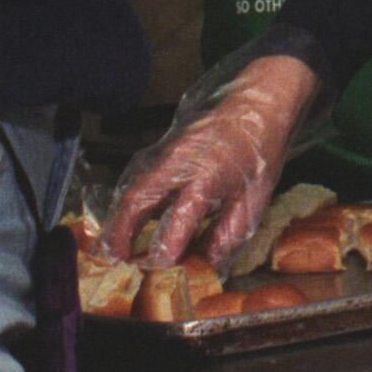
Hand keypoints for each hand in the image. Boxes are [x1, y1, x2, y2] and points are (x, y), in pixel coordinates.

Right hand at [104, 54, 314, 269]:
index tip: (158, 267)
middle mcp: (180, 161)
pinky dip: (124, 201)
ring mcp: (165, 151)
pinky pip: (134, 176)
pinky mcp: (159, 148)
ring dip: (117, 218)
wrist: (254, 104)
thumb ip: (229, 234)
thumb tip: (209, 266)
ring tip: (112, 246)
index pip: (180, 215)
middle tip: (115, 259)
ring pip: (130, 186)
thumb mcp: (255, 198)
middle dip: (121, 232)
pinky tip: (122, 219)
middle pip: (139, 197)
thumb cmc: (258, 150)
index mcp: (209, 174)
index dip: (166, 245)